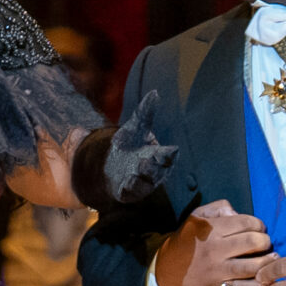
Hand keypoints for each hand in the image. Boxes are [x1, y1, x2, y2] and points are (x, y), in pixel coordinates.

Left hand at [102, 90, 177, 205]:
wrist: (112, 164)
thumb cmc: (131, 145)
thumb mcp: (135, 127)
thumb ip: (145, 112)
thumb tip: (154, 93)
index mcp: (159, 155)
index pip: (169, 155)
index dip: (170, 153)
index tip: (173, 149)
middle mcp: (153, 171)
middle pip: (160, 170)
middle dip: (156, 164)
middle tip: (151, 157)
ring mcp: (142, 183)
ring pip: (147, 183)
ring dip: (145, 175)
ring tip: (140, 165)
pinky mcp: (128, 192)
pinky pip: (131, 192)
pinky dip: (130, 187)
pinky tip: (127, 181)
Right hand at [154, 199, 272, 285]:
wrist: (169, 268)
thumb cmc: (187, 239)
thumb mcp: (197, 216)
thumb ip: (219, 208)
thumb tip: (238, 213)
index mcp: (212, 230)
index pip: (246, 223)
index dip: (259, 224)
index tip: (259, 228)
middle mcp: (216, 250)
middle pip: (254, 243)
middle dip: (265, 241)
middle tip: (265, 243)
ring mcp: (218, 272)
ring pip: (254, 267)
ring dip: (269, 262)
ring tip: (272, 258)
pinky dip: (260, 284)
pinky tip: (265, 277)